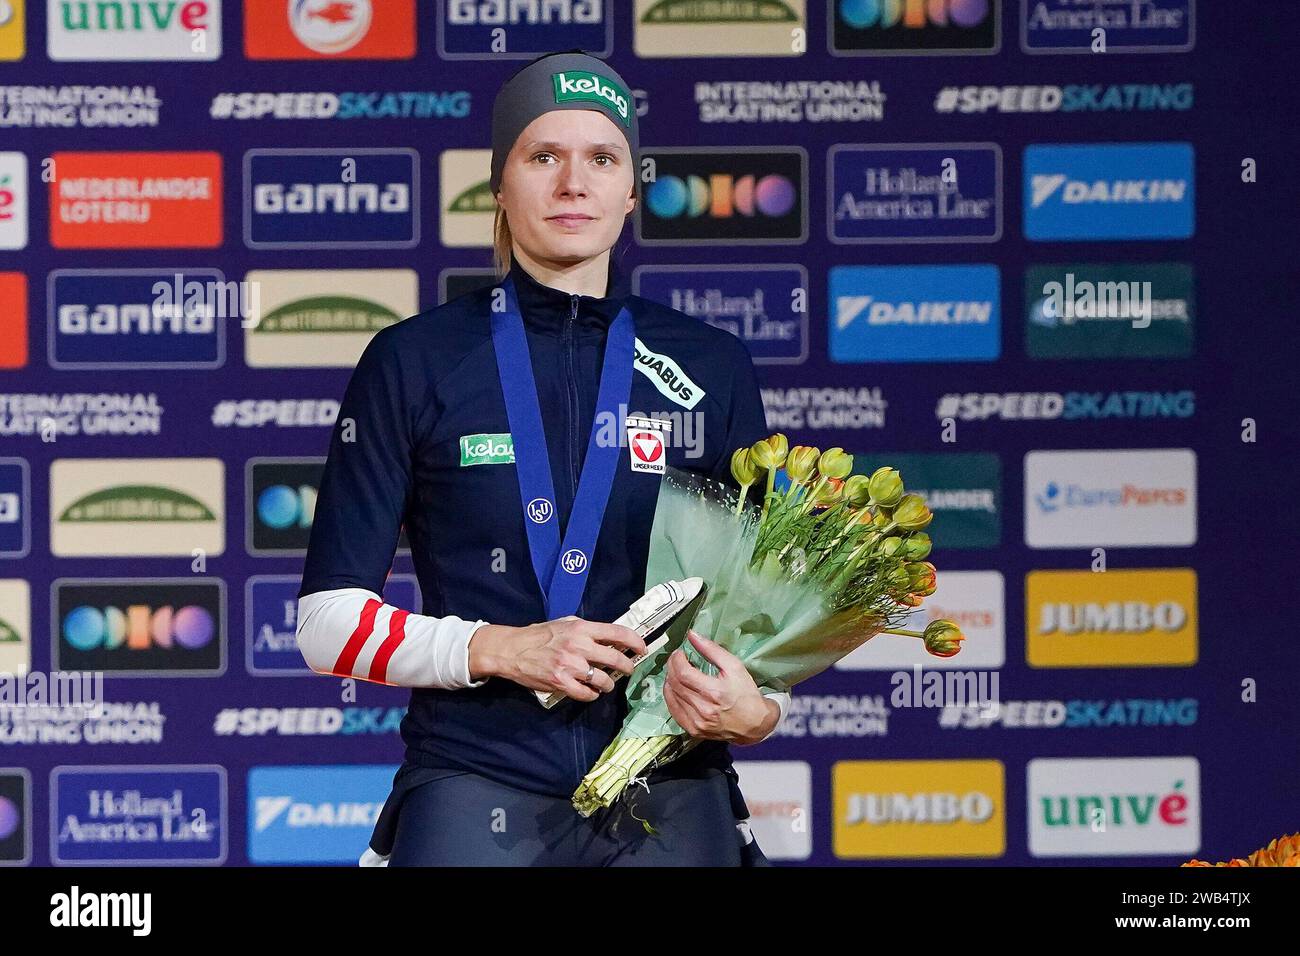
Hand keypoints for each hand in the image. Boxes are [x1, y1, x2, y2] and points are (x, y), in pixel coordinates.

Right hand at [469, 616, 646, 701]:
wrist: (512, 650)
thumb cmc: (538, 635)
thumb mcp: (565, 624)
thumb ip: (587, 630)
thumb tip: (610, 636)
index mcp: (581, 629)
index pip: (617, 632)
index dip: (634, 641)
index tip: (641, 648)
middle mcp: (578, 646)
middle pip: (615, 658)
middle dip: (627, 666)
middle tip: (628, 669)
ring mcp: (570, 665)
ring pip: (603, 680)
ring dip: (608, 684)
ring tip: (606, 683)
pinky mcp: (561, 682)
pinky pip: (586, 694)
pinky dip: (592, 695)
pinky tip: (591, 692)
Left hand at [663, 629, 778, 744]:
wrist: (755, 724)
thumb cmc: (747, 695)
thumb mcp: (734, 667)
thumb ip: (712, 650)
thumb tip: (693, 636)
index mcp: (714, 692)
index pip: (683, 673)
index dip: (677, 660)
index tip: (679, 653)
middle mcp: (703, 709)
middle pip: (675, 684)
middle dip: (672, 667)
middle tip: (676, 659)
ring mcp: (697, 722)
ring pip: (671, 696)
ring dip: (670, 680)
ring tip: (677, 672)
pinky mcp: (693, 730)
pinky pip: (673, 711)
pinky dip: (671, 697)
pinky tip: (675, 689)